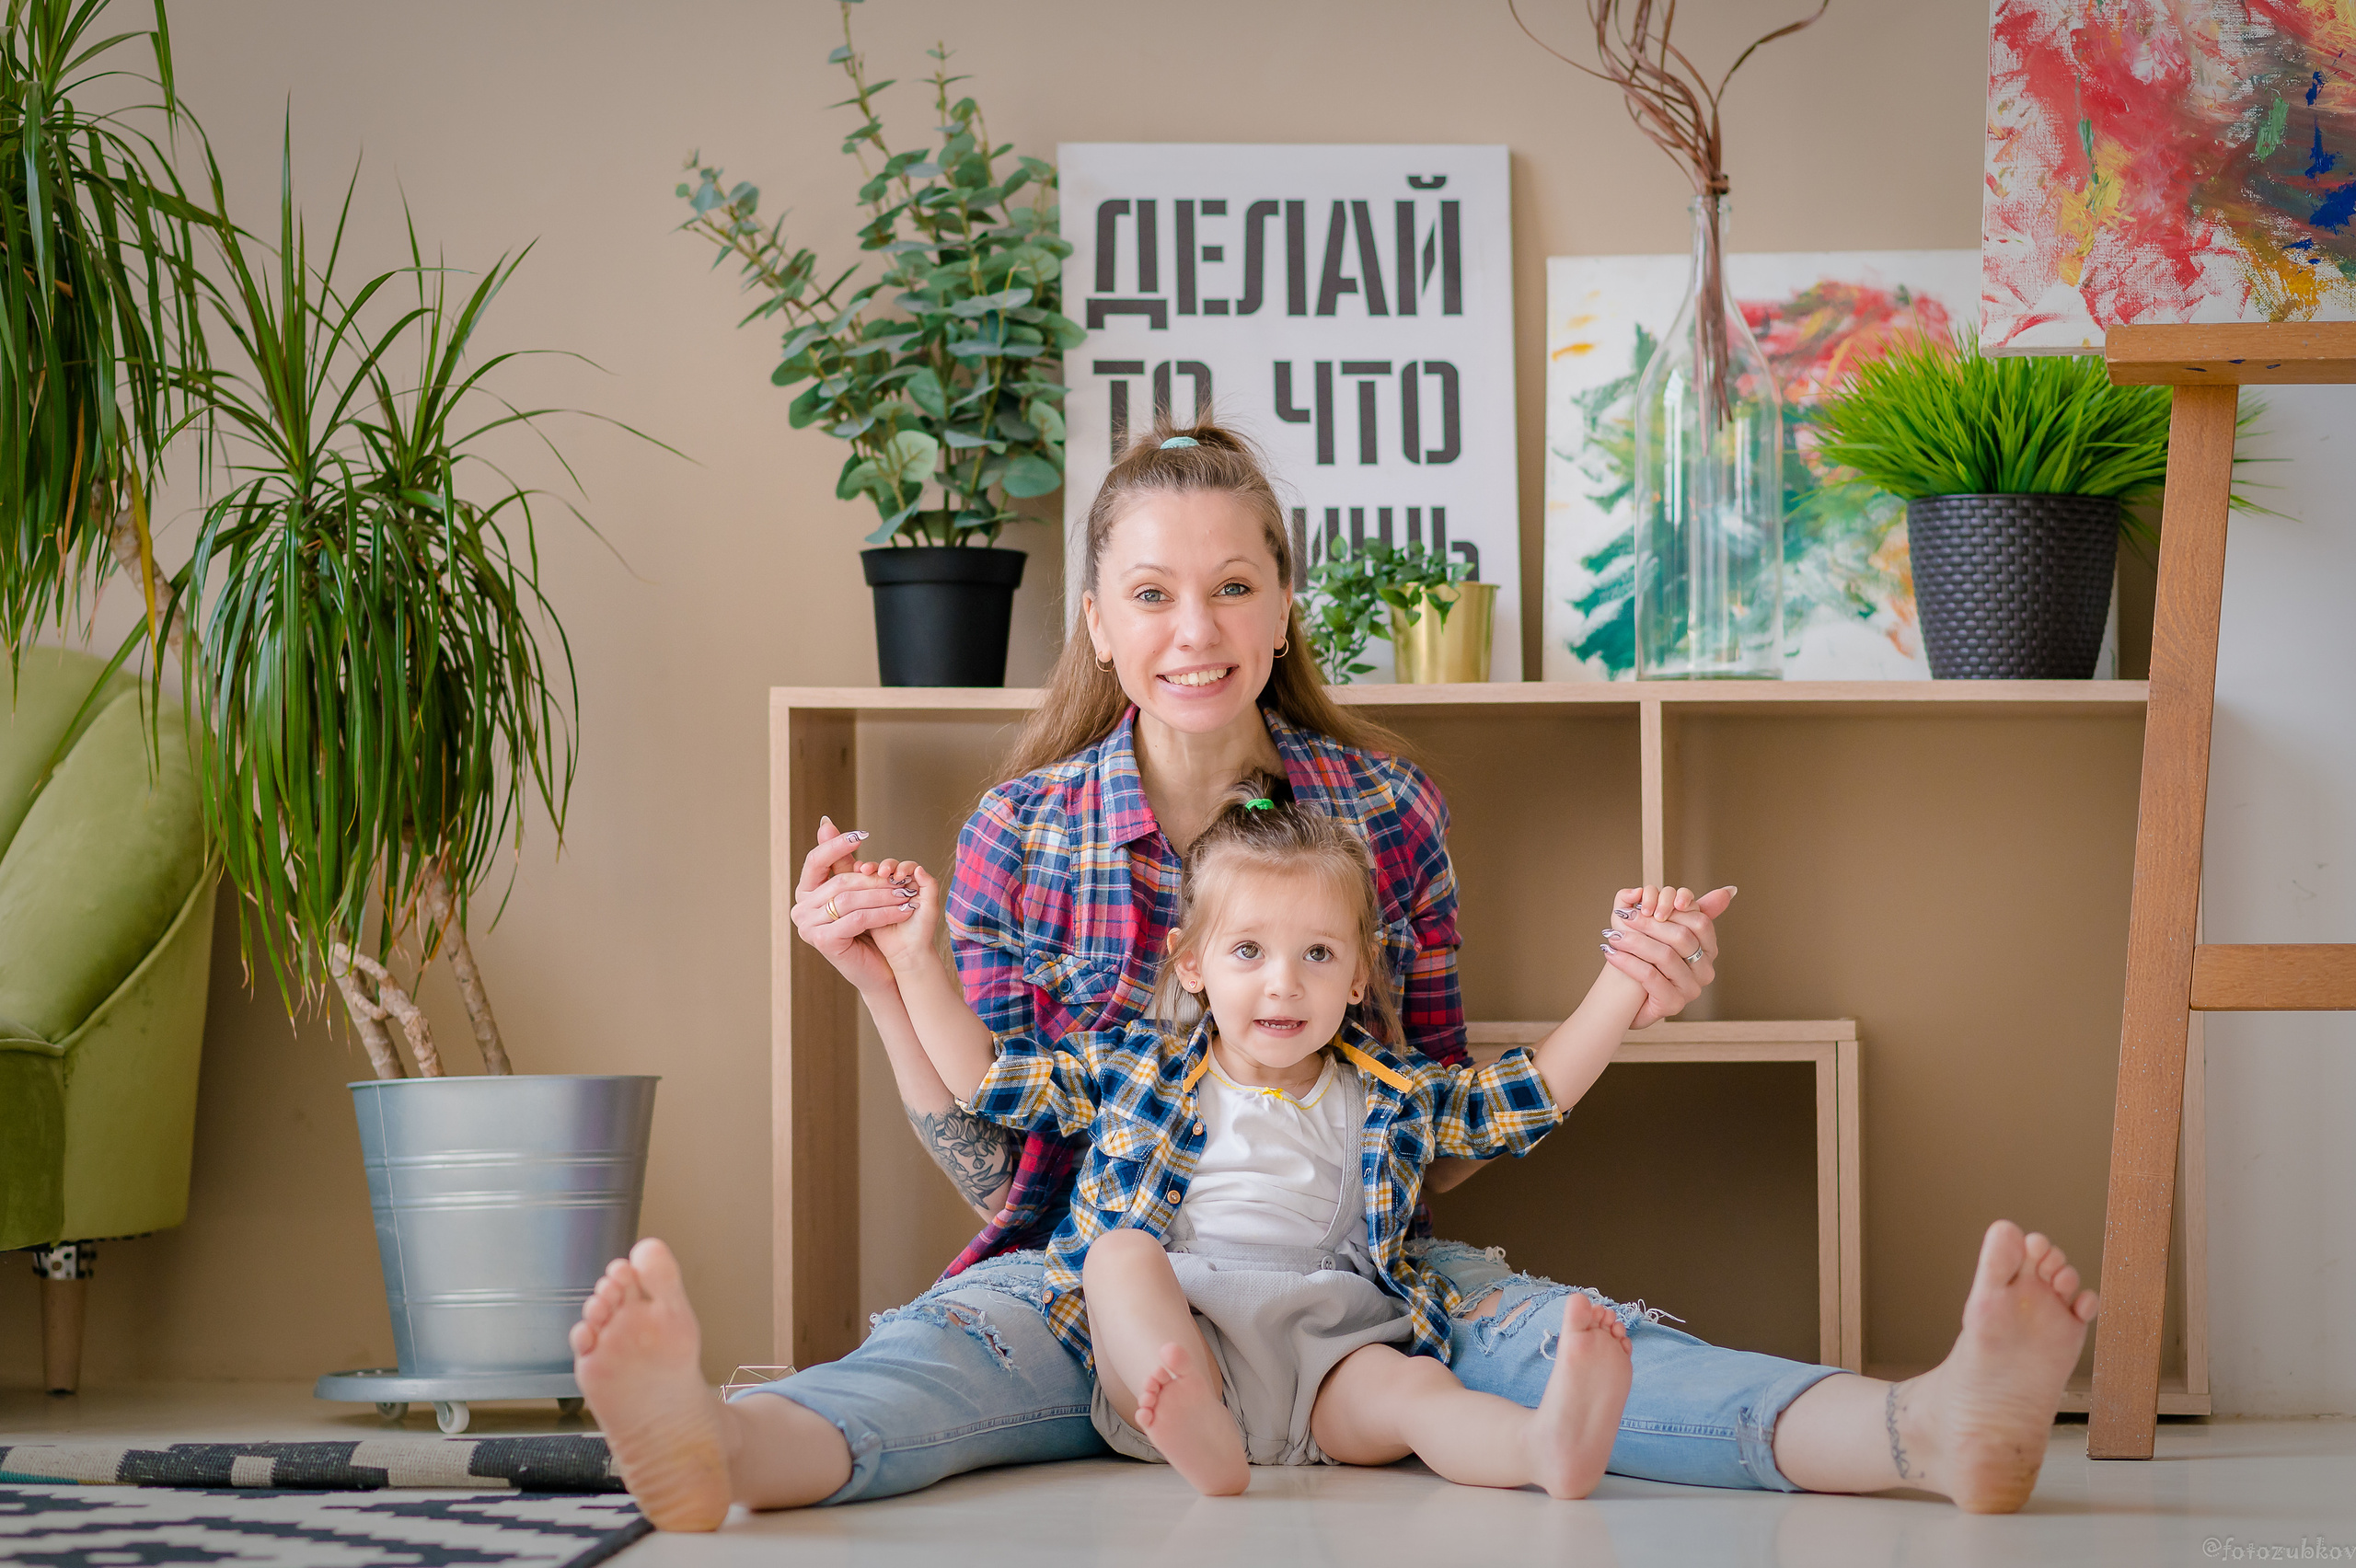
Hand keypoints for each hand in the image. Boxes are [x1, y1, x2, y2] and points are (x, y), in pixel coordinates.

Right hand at [790, 816, 921, 994]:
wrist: (878, 970)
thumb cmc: (868, 929)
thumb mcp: (856, 892)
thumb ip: (842, 862)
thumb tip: (825, 823)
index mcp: (803, 894)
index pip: (815, 861)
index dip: (837, 846)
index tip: (861, 835)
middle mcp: (800, 910)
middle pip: (841, 881)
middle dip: (874, 878)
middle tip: (901, 877)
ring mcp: (808, 927)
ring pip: (851, 900)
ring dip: (884, 895)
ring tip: (907, 894)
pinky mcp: (823, 941)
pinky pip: (859, 918)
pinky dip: (885, 913)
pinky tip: (904, 910)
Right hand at [870, 861, 943, 970]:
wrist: (907, 951)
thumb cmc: (922, 930)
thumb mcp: (930, 908)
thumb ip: (929, 886)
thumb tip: (919, 867)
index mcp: (914, 883)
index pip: (907, 867)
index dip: (901, 867)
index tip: (898, 875)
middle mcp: (899, 885)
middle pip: (889, 868)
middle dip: (884, 867)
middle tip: (882, 872)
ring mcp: (883, 894)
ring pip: (876, 876)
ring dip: (871, 872)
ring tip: (866, 872)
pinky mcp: (869, 902)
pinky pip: (864, 888)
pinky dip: (860, 881)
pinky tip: (857, 877)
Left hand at [1599, 883, 1736, 1028]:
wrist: (1627, 998)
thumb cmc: (1645, 957)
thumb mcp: (1662, 929)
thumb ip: (1684, 905)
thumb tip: (1729, 890)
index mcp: (1709, 950)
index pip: (1700, 921)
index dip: (1673, 908)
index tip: (1645, 902)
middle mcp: (1705, 971)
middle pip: (1681, 937)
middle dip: (1649, 923)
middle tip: (1623, 915)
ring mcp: (1691, 990)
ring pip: (1665, 956)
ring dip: (1635, 941)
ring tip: (1613, 934)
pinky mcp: (1673, 1004)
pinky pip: (1650, 977)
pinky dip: (1627, 961)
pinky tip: (1610, 952)